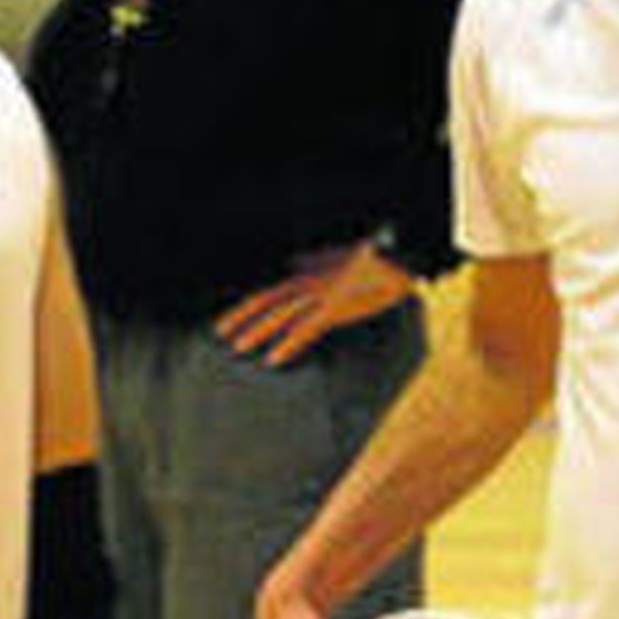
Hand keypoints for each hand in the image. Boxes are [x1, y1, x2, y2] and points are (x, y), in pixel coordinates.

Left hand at [215, 240, 414, 366]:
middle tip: (219, 333)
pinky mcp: (336, 308)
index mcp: (308, 274)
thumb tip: (295, 262)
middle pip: (266, 299)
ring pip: (280, 313)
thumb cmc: (373, 260)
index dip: (246, 306)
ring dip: (257, 330)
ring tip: (237, 346)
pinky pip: (305, 329)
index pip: (269, 292)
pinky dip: (287, 345)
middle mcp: (309, 282)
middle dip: (241, 316)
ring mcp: (321, 294)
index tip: (228, 320)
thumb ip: (314, 261)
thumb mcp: (337, 258)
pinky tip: (272, 359)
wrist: (398, 258)